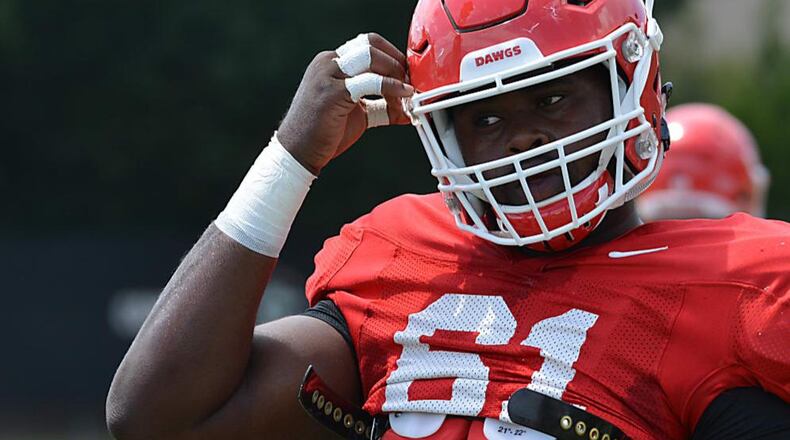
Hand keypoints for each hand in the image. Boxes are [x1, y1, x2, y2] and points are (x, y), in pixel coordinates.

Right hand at [277, 33, 413, 174]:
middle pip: (370, 44)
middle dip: (396, 60)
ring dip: (395, 71)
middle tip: (411, 81)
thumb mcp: (358, 114)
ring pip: (370, 56)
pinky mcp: (332, 92)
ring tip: (407, 90)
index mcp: (332, 63)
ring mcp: (328, 75)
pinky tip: (402, 97)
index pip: (367, 44)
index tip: (407, 74)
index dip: (392, 56)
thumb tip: (407, 108)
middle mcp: (328, 63)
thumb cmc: (322, 133)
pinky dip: (391, 87)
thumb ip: (381, 106)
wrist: (298, 152)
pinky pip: (369, 81)